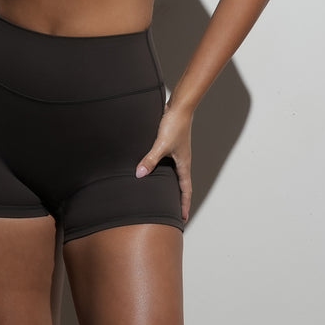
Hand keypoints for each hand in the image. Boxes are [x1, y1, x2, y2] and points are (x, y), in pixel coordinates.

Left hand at [136, 102, 192, 221]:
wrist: (179, 106)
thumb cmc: (175, 124)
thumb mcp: (161, 144)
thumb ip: (150, 159)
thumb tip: (139, 174)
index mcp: (183, 164)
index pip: (185, 190)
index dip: (184, 205)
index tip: (183, 218)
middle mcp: (181, 161)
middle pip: (181, 185)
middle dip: (178, 200)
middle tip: (174, 213)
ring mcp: (176, 153)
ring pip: (173, 175)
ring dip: (170, 187)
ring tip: (163, 197)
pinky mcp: (169, 145)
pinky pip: (167, 164)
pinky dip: (162, 173)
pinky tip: (153, 173)